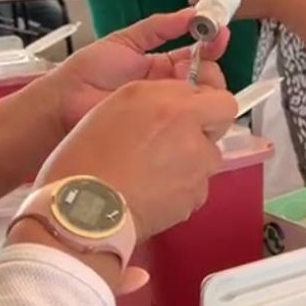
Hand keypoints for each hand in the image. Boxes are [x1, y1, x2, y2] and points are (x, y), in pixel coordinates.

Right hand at [36, 81, 237, 241]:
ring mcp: (197, 174)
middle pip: (215, 133)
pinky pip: (194, 188)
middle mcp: (194, 139)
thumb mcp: (120, 102)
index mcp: (176, 109)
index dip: (209, 105)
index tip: (191, 111)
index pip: (223, 100)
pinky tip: (150, 191)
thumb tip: (186, 98)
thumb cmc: (89, 154)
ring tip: (151, 170)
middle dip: (199, 133)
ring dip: (189, 162)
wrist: (82, 211)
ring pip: (205, 162)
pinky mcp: (192, 202)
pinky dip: (179, 188)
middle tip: (166, 140)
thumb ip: (162, 94)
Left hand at [40, 9, 229, 132]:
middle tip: (206, 52)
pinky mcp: (165, 125)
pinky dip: (199, 103)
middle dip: (212, 60)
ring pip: (204, 94)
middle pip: (207, 74)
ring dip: (208, 80)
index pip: (198, 54)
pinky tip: (194, 92)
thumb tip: (191, 13)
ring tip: (196, 73)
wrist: (66, 103)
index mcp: (162, 65)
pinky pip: (190, 115)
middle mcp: (171, 86)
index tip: (220, 30)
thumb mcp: (127, 40)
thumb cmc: (90, 71)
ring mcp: (170, 107)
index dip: (210, 42)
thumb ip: (159, 27)